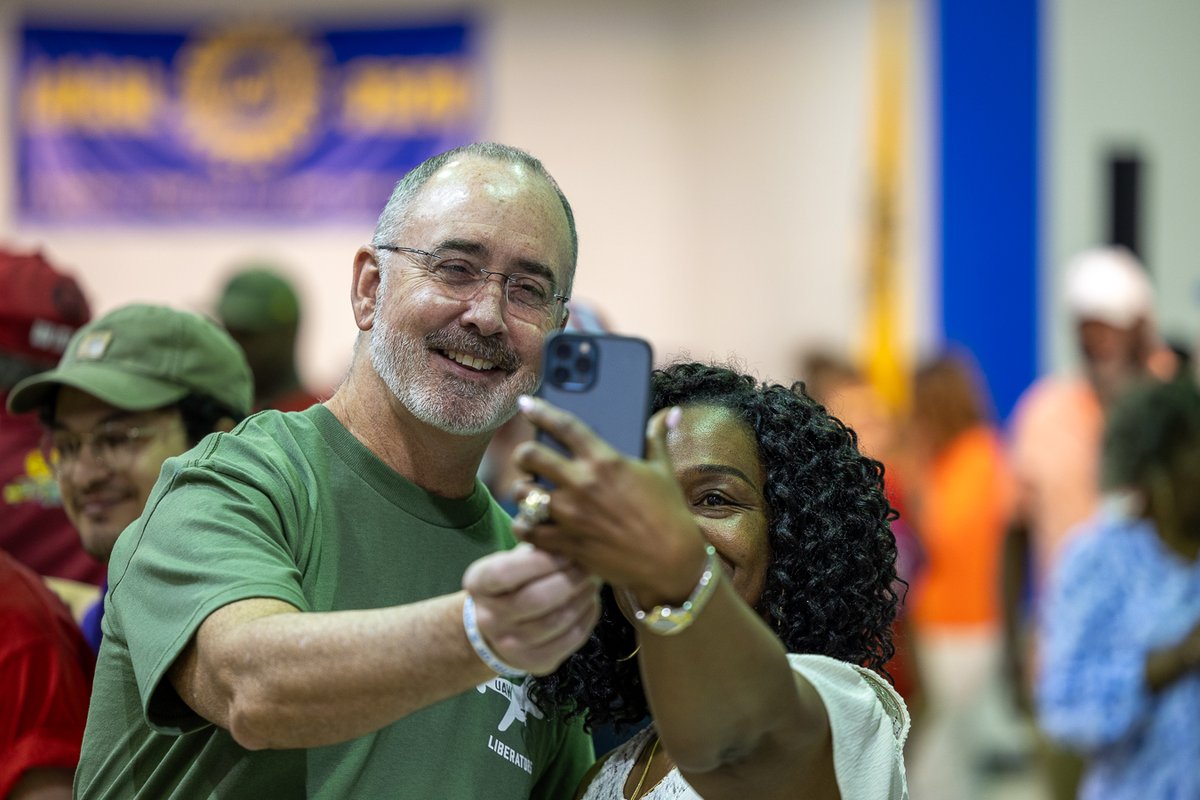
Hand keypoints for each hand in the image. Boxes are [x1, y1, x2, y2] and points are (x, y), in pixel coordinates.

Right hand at [462, 544, 600, 675]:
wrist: (496, 631)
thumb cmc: (511, 586)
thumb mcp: (510, 562)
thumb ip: (534, 551)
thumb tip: (571, 542)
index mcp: (479, 585)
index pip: (506, 572)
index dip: (541, 561)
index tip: (566, 552)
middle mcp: (489, 618)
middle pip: (536, 599)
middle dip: (570, 580)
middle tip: (587, 567)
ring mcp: (509, 645)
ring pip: (557, 620)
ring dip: (583, 598)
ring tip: (592, 583)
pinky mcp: (533, 663)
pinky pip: (569, 640)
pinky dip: (587, 618)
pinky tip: (590, 604)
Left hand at [511, 397, 708, 605]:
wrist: (672, 562)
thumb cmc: (669, 513)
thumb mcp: (663, 470)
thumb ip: (657, 437)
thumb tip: (672, 412)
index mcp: (605, 460)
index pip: (563, 425)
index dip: (540, 410)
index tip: (526, 404)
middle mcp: (583, 484)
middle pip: (530, 455)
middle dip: (523, 453)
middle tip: (527, 457)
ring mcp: (571, 515)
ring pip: (523, 493)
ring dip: (523, 490)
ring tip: (531, 491)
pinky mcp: (567, 543)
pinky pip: (528, 530)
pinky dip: (525, 525)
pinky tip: (530, 521)